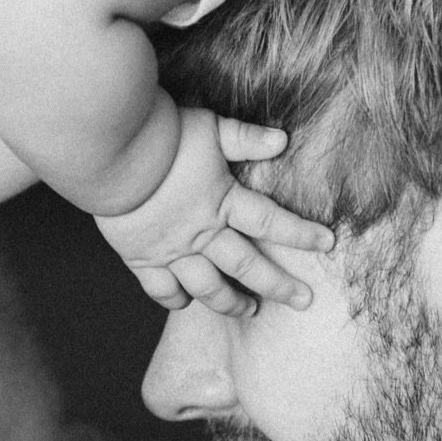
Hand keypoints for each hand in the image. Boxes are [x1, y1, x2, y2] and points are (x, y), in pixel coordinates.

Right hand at [95, 109, 333, 316]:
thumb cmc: (162, 136)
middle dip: (279, 286)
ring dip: (232, 303)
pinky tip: (186, 304)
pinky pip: (162, 290)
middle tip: (303, 301)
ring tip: (250, 312)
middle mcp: (203, 233)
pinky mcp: (143, 259)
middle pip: (248, 266)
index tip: (328, 244)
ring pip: (209, 288)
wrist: (113, 156)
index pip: (272, 222)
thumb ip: (245, 138)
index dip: (302, 234)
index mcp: (224, 201)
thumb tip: (283, 140)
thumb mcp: (210, 128)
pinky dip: (175, 300)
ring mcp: (173, 251)